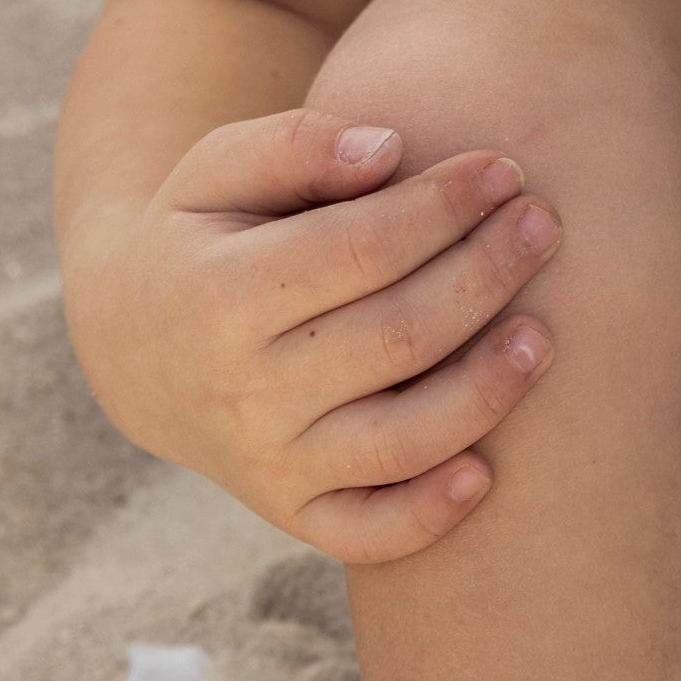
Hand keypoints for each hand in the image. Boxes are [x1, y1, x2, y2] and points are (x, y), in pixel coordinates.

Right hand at [61, 109, 559, 564]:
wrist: (137, 349)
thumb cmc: (204, 239)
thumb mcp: (218, 171)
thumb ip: (295, 146)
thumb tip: (390, 149)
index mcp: (220, 296)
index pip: (363, 248)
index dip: (444, 207)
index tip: (502, 171)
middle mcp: (245, 391)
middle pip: (399, 337)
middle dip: (485, 276)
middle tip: (544, 225)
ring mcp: (270, 463)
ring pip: (402, 440)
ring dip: (487, 391)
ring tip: (542, 334)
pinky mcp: (292, 514)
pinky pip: (371, 534)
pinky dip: (431, 514)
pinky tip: (487, 473)